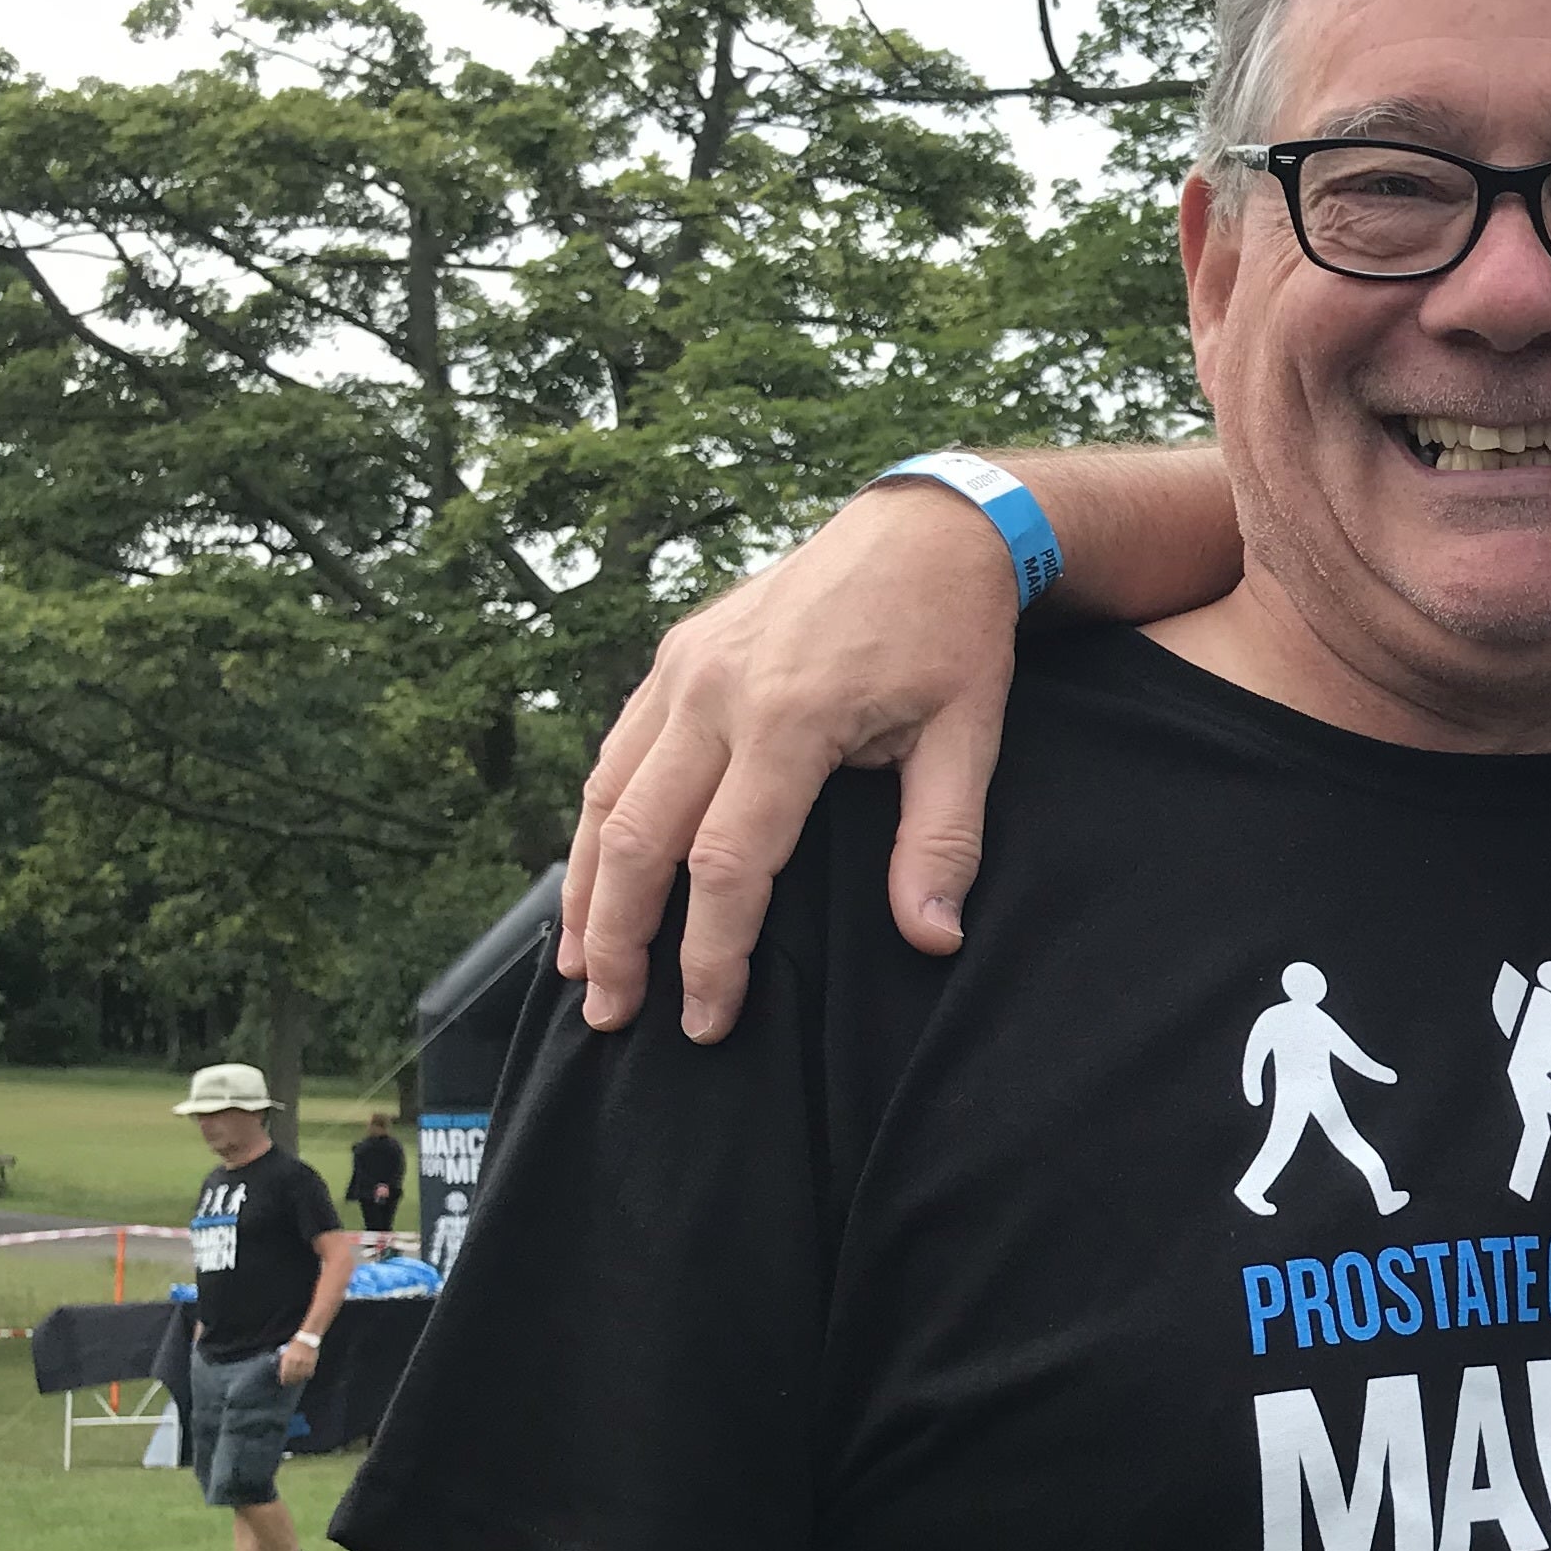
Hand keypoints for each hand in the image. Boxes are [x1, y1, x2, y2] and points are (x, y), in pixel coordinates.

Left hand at [280, 1333, 324, 1387]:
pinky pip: (309, 1372)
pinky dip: (307, 1376)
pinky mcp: (311, 1363)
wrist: (308, 1337)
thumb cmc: (296, 1343)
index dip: (284, 1379)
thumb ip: (286, 1360)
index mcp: (288, 1358)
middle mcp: (295, 1361)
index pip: (285, 1373)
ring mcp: (304, 1363)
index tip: (283, 1382)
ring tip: (297, 1382)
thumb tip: (284, 1369)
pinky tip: (305, 1377)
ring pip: (301, 1375)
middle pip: (292, 1376)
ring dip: (298, 1380)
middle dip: (290, 1381)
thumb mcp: (288, 1351)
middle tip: (290, 1384)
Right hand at [564, 483, 1022, 1041]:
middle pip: (639, 837)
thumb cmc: (952, 635)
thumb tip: (932, 940)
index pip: (728, 864)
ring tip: (579, 968)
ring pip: (606, 795)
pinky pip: (617, 753)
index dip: (711, 953)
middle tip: (611, 1018)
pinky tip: (596, 879)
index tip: (707, 1021)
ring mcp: (683, 667)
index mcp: (789, 716)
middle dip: (618, 939)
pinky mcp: (675, 656)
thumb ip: (942, 840)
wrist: (923, 528)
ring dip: (587, 889)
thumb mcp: (971, 735)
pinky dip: (596, 825)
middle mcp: (715, 691)